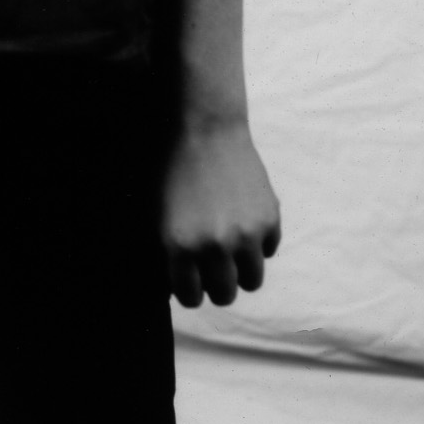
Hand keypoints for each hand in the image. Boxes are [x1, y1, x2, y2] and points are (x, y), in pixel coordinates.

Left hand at [161, 117, 280, 307]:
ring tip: (230, 246)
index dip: (189, 289)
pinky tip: (243, 218)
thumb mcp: (154, 213)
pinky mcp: (269, 218)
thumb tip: (170, 290)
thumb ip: (164, 254)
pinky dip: (259, 242)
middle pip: (224, 295)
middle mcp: (214, 246)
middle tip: (211, 264)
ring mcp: (246, 233)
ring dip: (241, 268)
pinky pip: (268, 250)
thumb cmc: (171, 167)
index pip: (190, 298)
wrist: (204, 126)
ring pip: (252, 281)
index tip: (189, 278)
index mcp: (179, 246)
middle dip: (216, 283)